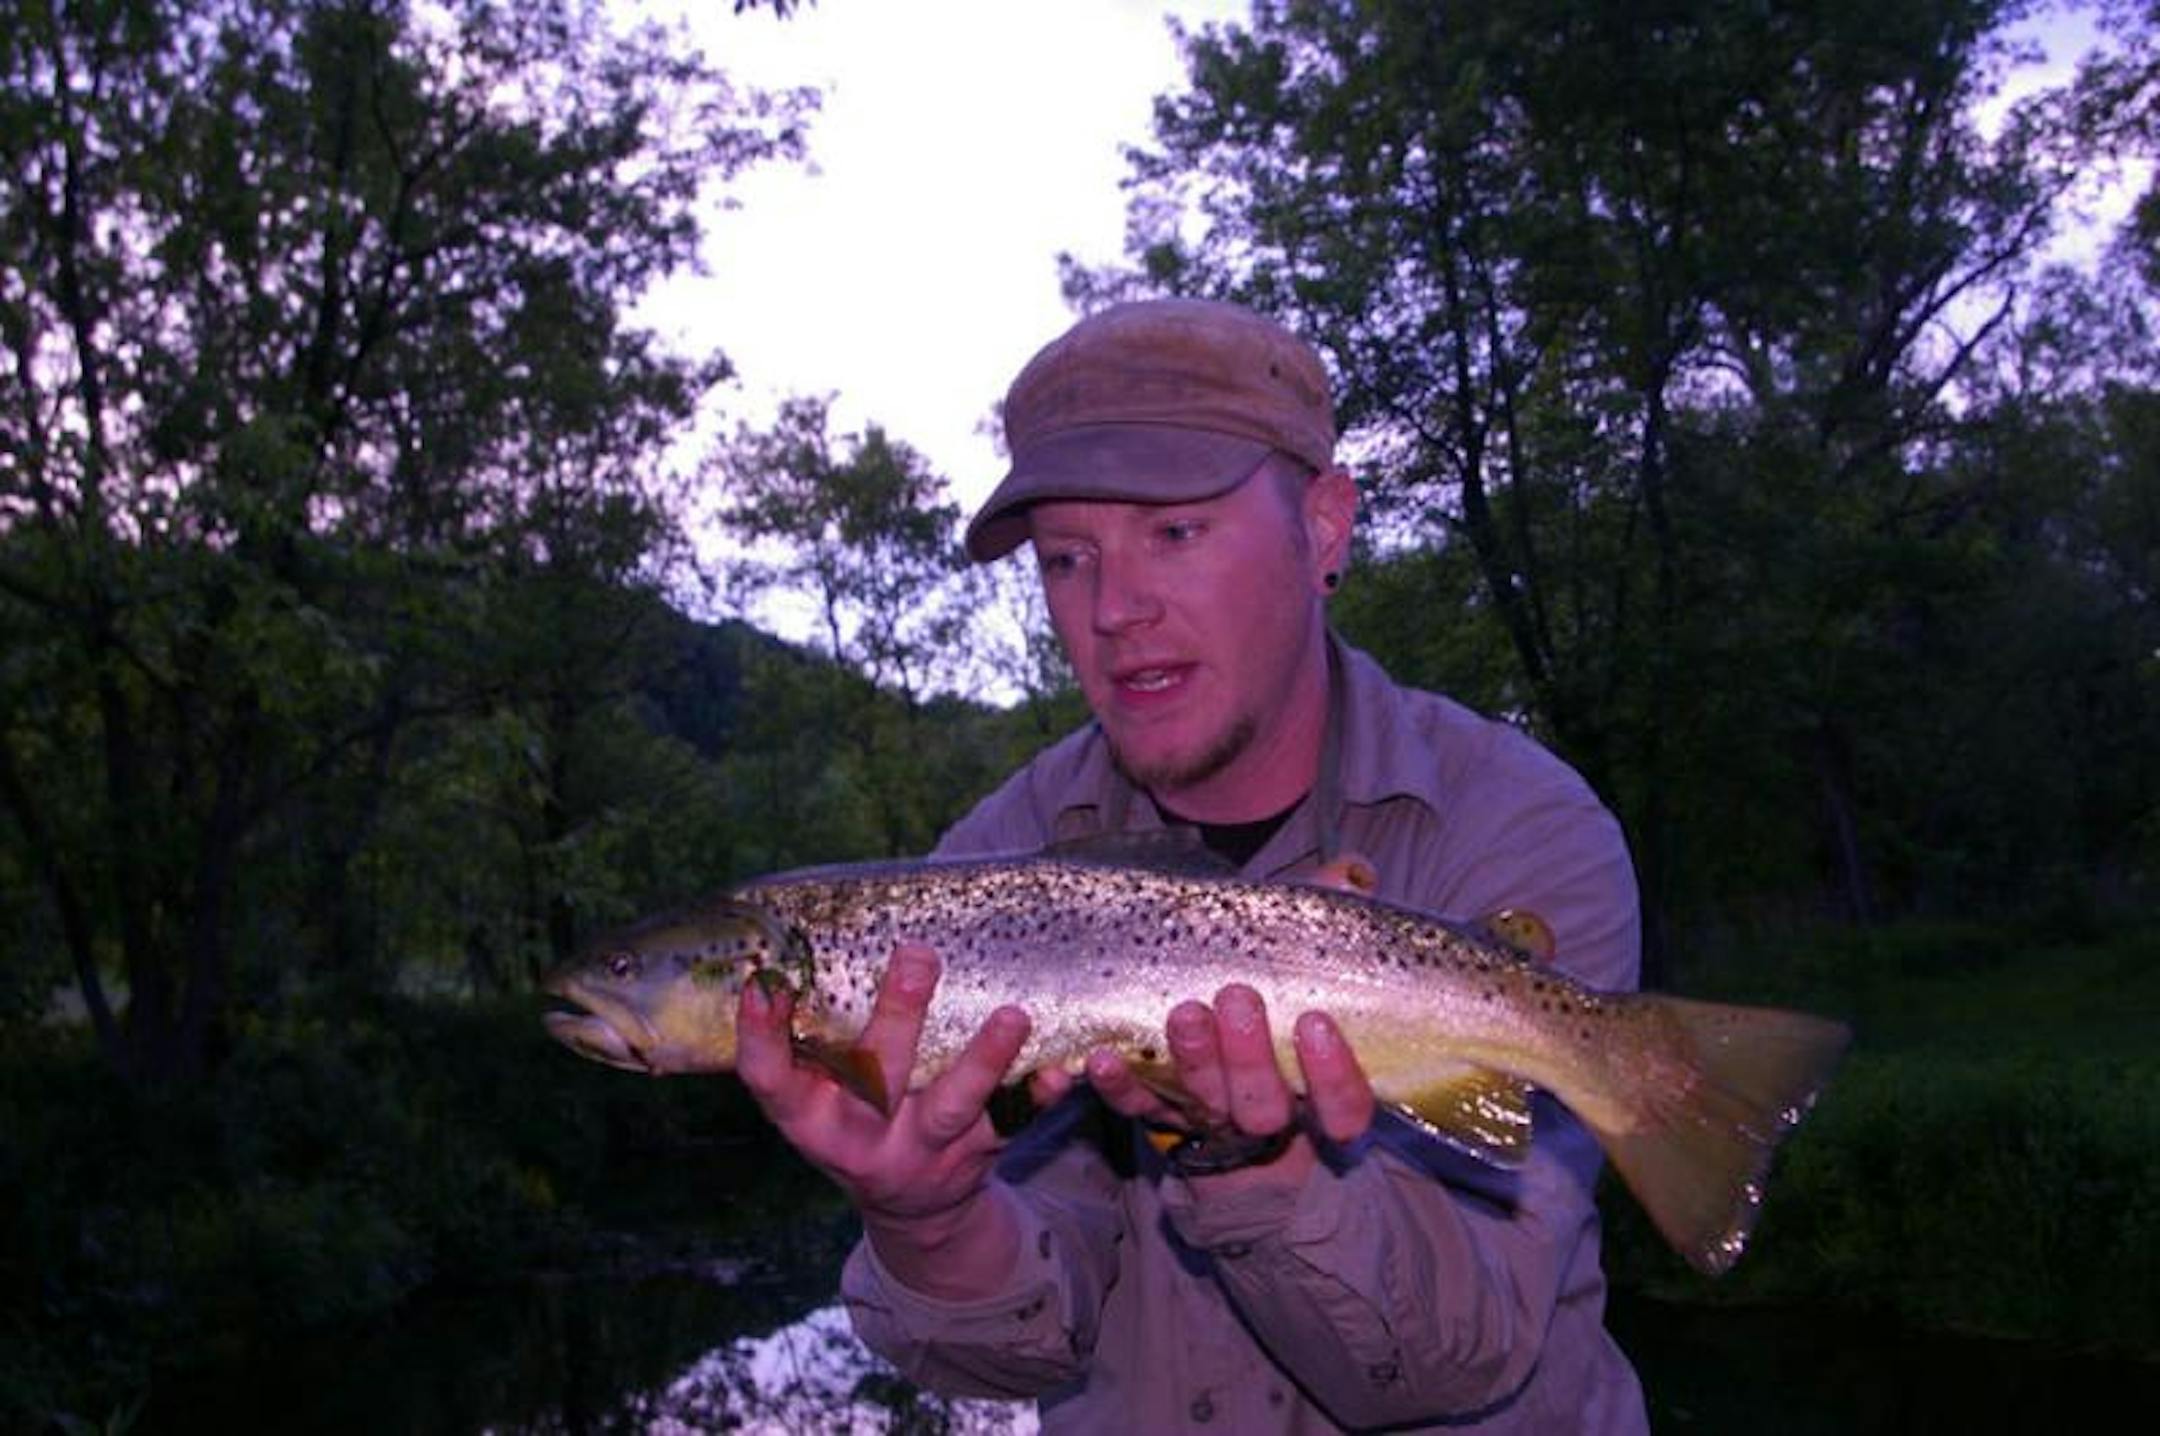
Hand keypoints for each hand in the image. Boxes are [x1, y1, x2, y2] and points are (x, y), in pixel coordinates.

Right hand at [735, 941, 1029, 1293]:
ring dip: (983, 1061)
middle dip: (898, 1018)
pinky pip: (1014, 1124)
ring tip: (1013, 1016)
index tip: (763, 983)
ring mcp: (922, 1152)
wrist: (915, 1213)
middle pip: (875, 1081)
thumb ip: (812, 1040)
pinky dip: (1038, 1095)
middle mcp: (861, 1139)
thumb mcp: (819, 1097)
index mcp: (810, 1119)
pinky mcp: (977, 1155)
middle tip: (918, 955)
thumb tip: (808, 943)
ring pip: (952, 1107)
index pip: (771, 1080)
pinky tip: (1063, 1068)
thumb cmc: (857, 1122)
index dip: (760, 1036)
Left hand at [1031, 851, 1384, 1187]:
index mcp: (1317, 1087)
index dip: (1333, 1076)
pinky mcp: (1157, 1111)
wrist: (1215, 1015)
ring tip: (1183, 1013)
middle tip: (1236, 996)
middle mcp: (1267, 1112)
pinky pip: (1136, 1108)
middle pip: (1263, 1111)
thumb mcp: (1305, 952)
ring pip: (1204, 1105)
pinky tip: (1102, 1057)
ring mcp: (1209, 1116)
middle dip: (1248, 1057)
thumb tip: (1348, 875)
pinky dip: (1118, 1087)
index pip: (1343, 1108)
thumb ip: (1327, 917)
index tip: (1315, 1022)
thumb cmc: (1276, 985)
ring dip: (1193, 1061)